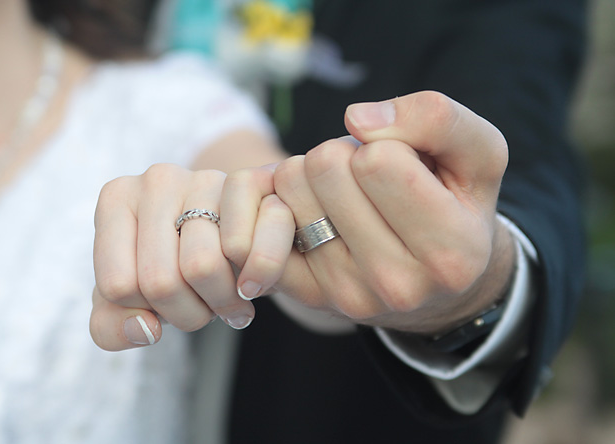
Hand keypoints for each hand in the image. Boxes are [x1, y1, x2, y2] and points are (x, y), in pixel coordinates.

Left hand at [90, 164, 293, 350]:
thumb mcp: (129, 299)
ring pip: (202, 267)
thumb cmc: (171, 265)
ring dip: (221, 304)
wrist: (228, 233)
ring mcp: (204, 178)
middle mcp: (157, 180)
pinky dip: (254, 280)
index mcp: (116, 199)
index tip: (160, 306)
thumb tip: (145, 329)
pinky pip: (243, 250)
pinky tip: (252, 284)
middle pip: (160, 281)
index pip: (118, 285)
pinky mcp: (250, 183)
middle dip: (187, 315)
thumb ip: (111, 327)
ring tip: (226, 301)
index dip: (144, 312)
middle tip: (202, 311)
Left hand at [269, 91, 515, 333]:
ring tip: (347, 197)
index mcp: (451, 251)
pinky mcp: (309, 296)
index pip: (376, 160)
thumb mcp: (479, 154)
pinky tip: (315, 213)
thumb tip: (355, 118)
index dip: (387, 144)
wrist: (437, 284)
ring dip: (312, 176)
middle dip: (344, 154)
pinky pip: (264, 224)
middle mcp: (397, 284)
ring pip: (290, 188)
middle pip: (324, 168)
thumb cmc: (457, 207)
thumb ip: (436, 118)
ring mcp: (348, 295)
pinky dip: (283, 202)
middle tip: (369, 178)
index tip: (404, 165)